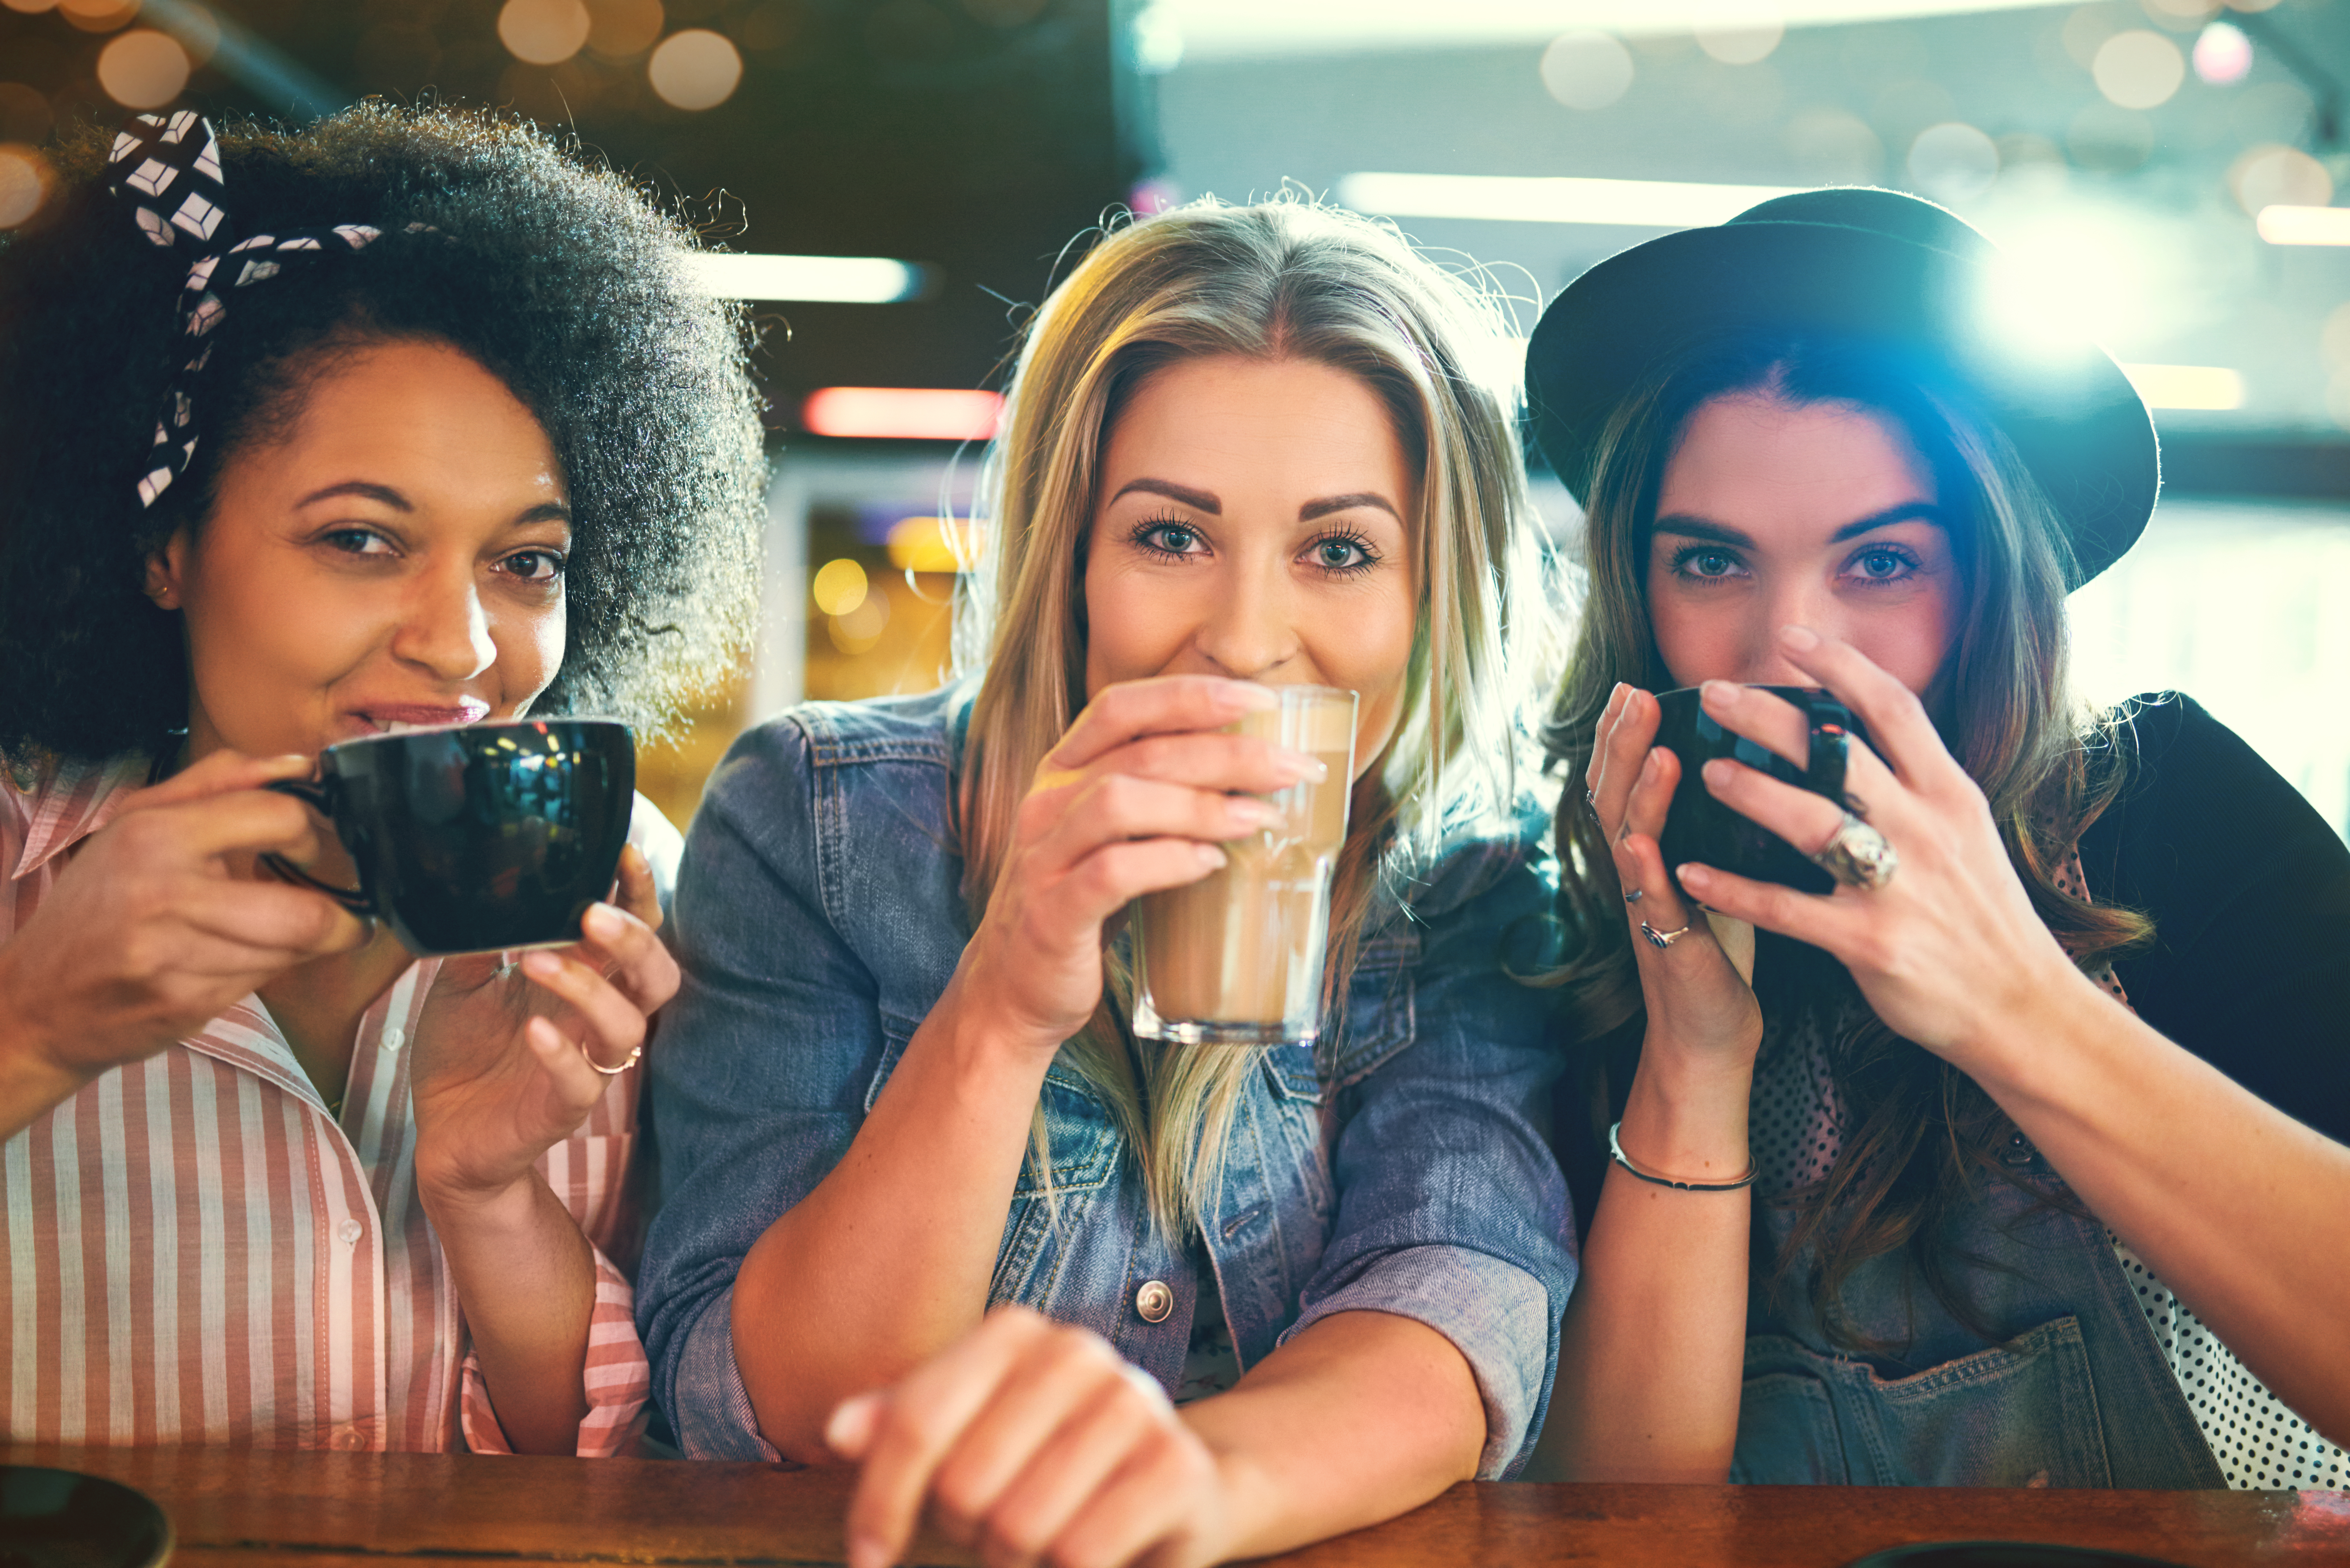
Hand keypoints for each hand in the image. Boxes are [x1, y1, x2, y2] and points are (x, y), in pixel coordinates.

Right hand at [0, 749, 366, 1087]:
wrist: (36, 999)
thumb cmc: (96, 905)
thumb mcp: (137, 823)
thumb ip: (219, 781)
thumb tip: (299, 764)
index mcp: (154, 833)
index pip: (278, 817)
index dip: (314, 834)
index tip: (316, 848)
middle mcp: (162, 893)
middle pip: (304, 912)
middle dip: (339, 920)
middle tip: (339, 915)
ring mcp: (173, 955)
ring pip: (290, 953)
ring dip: (299, 949)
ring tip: (274, 937)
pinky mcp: (183, 1004)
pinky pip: (262, 984)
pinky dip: (262, 973)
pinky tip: (231, 963)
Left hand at [410, 844, 675, 1210]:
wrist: (440, 1135)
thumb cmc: (464, 1055)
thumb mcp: (462, 983)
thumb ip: (482, 938)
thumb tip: (486, 878)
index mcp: (584, 981)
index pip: (635, 932)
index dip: (640, 894)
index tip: (623, 852)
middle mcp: (595, 1021)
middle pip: (657, 976)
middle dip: (636, 940)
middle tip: (592, 913)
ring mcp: (585, 1065)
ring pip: (628, 1026)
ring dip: (590, 988)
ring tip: (536, 961)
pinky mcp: (560, 1109)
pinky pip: (583, 1083)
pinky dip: (563, 1053)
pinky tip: (533, 1030)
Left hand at [827, 1305, 1233, 1567]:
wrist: (1177, 1482)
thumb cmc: (1048, 1460)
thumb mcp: (968, 1435)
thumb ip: (903, 1428)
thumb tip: (839, 1432)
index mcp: (1015, 1333)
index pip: (914, 1424)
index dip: (878, 1504)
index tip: (868, 1558)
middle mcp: (1076, 1353)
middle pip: (963, 1485)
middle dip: (965, 1533)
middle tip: (993, 1532)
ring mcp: (1133, 1404)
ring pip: (1018, 1527)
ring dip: (1016, 1560)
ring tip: (1040, 1541)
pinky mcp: (1175, 1467)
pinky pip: (1080, 1555)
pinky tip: (1083, 1558)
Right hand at [952, 677, 1324, 1056]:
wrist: (1011, 991)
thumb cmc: (1080, 906)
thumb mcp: (1110, 838)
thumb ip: (1159, 800)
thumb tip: (1255, 777)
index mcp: (1061, 773)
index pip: (1121, 707)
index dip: (1191, 695)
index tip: (1264, 700)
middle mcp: (1046, 804)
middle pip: (1140, 753)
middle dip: (1228, 753)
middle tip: (1296, 769)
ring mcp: (1043, 858)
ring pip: (1121, 802)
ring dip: (1202, 806)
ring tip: (1263, 819)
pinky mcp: (1052, 914)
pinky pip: (1111, 873)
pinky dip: (1169, 861)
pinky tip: (1211, 863)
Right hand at [1585, 683, 1772, 1074]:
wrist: (1707, 1032)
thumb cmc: (1720, 945)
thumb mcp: (1714, 870)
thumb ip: (1712, 822)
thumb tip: (1740, 759)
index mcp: (1652, 849)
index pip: (1628, 778)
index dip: (1623, 733)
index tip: (1631, 686)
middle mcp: (1640, 872)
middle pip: (1615, 795)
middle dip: (1622, 743)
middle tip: (1632, 695)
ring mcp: (1648, 907)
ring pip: (1628, 839)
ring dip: (1638, 793)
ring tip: (1653, 750)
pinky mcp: (1669, 946)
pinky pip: (1651, 903)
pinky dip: (1643, 870)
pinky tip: (1640, 843)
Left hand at [1671, 627, 2086, 1067]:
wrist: (2022, 1005)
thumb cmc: (1982, 914)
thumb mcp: (1966, 832)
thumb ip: (1918, 785)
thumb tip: (1861, 737)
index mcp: (1951, 795)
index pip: (1895, 709)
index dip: (1843, 667)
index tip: (1793, 638)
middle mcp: (1926, 830)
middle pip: (1842, 754)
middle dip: (1772, 718)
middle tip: (1713, 692)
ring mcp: (1899, 887)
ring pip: (1814, 823)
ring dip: (1753, 793)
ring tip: (1706, 771)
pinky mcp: (1872, 942)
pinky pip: (1788, 909)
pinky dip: (1735, 890)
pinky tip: (1690, 873)